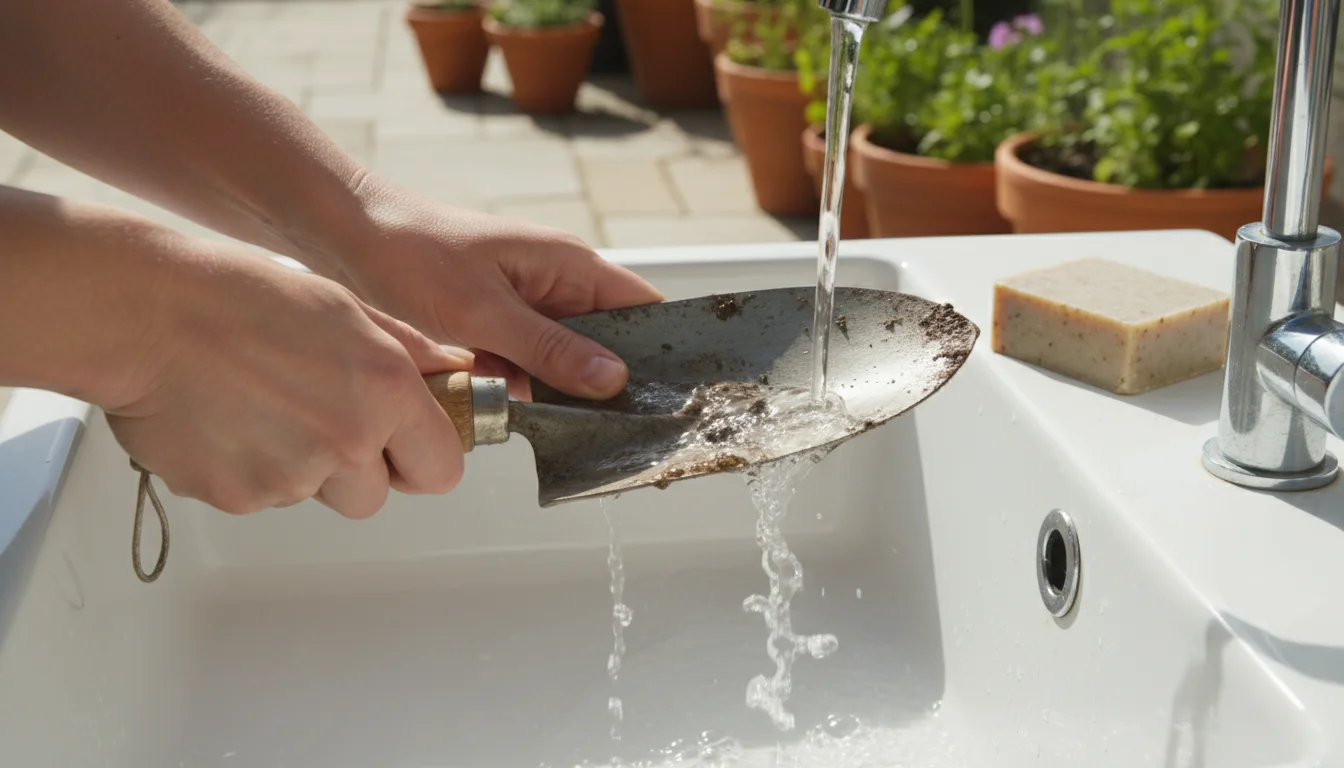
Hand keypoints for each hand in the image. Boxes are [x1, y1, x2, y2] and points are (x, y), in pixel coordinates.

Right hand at [106, 241, 466, 518]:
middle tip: (318, 419)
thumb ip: (409, 352)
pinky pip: (260, 498)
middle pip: (374, 497)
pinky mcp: (238, 498)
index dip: (423, 459)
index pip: (441, 469)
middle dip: (357, 471)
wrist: (145, 314)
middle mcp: (347, 443)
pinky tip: (228, 420)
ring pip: (314, 496)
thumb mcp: (346, 308)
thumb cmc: (239, 297)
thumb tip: (452, 372)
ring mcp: (291, 477)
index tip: (407, 448)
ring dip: (300, 468)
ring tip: (263, 407)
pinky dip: (249, 470)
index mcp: (386, 393)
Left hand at [327, 179, 663, 399]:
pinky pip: (527, 365)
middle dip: (605, 385)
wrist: (344, 237)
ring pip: (566, 361)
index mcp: (569, 264)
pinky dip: (519, 387)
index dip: (663, 349)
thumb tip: (614, 381)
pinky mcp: (497, 325)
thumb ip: (550, 349)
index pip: (644, 307)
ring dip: (556, 392)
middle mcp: (557, 283)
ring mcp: (527, 306)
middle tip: (606, 428)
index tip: (666, 397)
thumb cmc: (411, 255)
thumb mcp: (483, 312)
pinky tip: (504, 406)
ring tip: (547, 419)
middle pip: (609, 343)